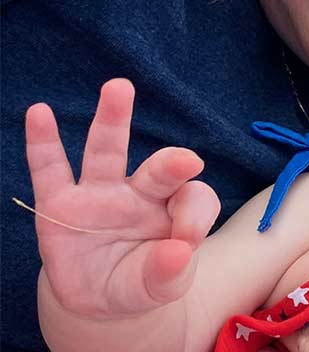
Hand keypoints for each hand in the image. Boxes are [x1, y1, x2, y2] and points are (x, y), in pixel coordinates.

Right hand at [26, 79, 220, 318]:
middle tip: (188, 161)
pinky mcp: (60, 204)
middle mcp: (141, 192)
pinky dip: (44, 142)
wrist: (101, 297)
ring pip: (108, 152)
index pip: (194, 200)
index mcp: (174, 209)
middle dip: (173, 163)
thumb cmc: (142, 281)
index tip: (187, 245)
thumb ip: (169, 272)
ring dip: (113, 120)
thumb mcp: (161, 287)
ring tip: (119, 87)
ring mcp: (100, 194)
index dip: (194, 219)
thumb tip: (179, 253)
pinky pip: (50, 169)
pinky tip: (39, 113)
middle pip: (161, 168)